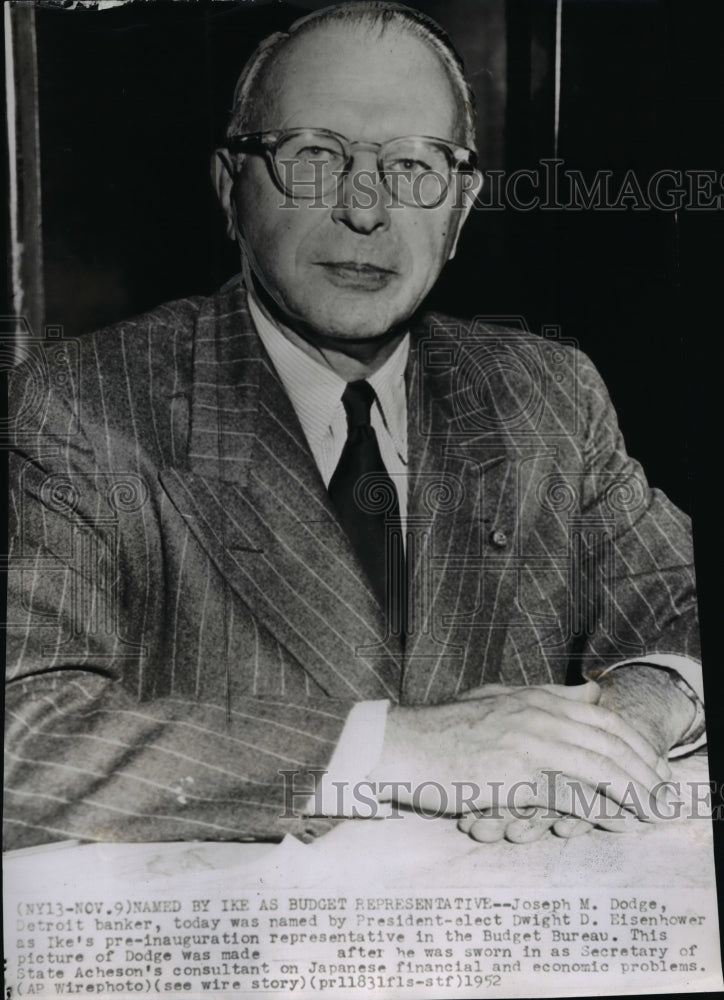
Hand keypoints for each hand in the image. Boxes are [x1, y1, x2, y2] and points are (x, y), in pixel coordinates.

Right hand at [371, 682, 670, 822]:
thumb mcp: (497, 700)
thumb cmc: (443, 731)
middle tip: (664, 791)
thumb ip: (545, 697)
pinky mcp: (517, 771)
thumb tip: (591, 692)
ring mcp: (528, 739)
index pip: (600, 716)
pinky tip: (619, 817)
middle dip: (645, 765)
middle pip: (609, 738)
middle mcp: (536, 712)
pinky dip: (603, 804)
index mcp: (533, 697)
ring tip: (655, 808)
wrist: (402, 747)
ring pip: (600, 761)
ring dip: (635, 787)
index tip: (652, 764)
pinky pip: (572, 789)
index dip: (633, 741)